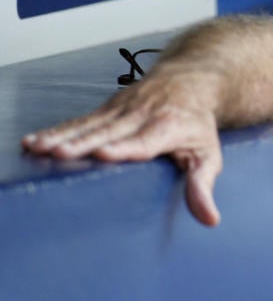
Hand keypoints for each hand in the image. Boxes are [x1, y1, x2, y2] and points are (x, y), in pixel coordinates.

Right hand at [22, 61, 224, 225]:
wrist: (190, 81)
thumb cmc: (198, 124)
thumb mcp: (208, 154)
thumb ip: (203, 186)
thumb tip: (210, 220)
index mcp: (168, 127)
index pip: (144, 141)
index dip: (124, 147)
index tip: (104, 154)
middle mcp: (142, 115)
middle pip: (109, 132)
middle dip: (84, 143)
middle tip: (59, 154)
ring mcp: (122, 110)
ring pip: (89, 125)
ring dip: (62, 136)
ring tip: (38, 149)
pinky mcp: (107, 108)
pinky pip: (79, 121)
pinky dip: (56, 130)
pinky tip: (33, 142)